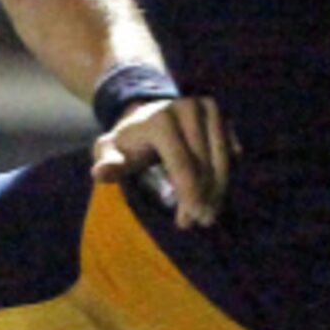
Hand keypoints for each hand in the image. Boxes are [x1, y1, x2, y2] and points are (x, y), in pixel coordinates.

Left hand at [92, 94, 236, 228]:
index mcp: (160, 119)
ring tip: (211, 213)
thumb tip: (99, 173)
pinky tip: (216, 192)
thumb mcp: (111, 150)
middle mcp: (186, 107)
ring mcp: (206, 107)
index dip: (187, 195)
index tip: (187, 221)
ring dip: (219, 190)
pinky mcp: (221, 112)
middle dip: (203, 197)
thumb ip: (109, 162)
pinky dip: (226, 173)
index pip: (182, 164)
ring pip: (222, 158)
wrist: (147, 117)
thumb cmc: (129, 142)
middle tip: (201, 221)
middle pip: (204, 163)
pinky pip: (230, 149)